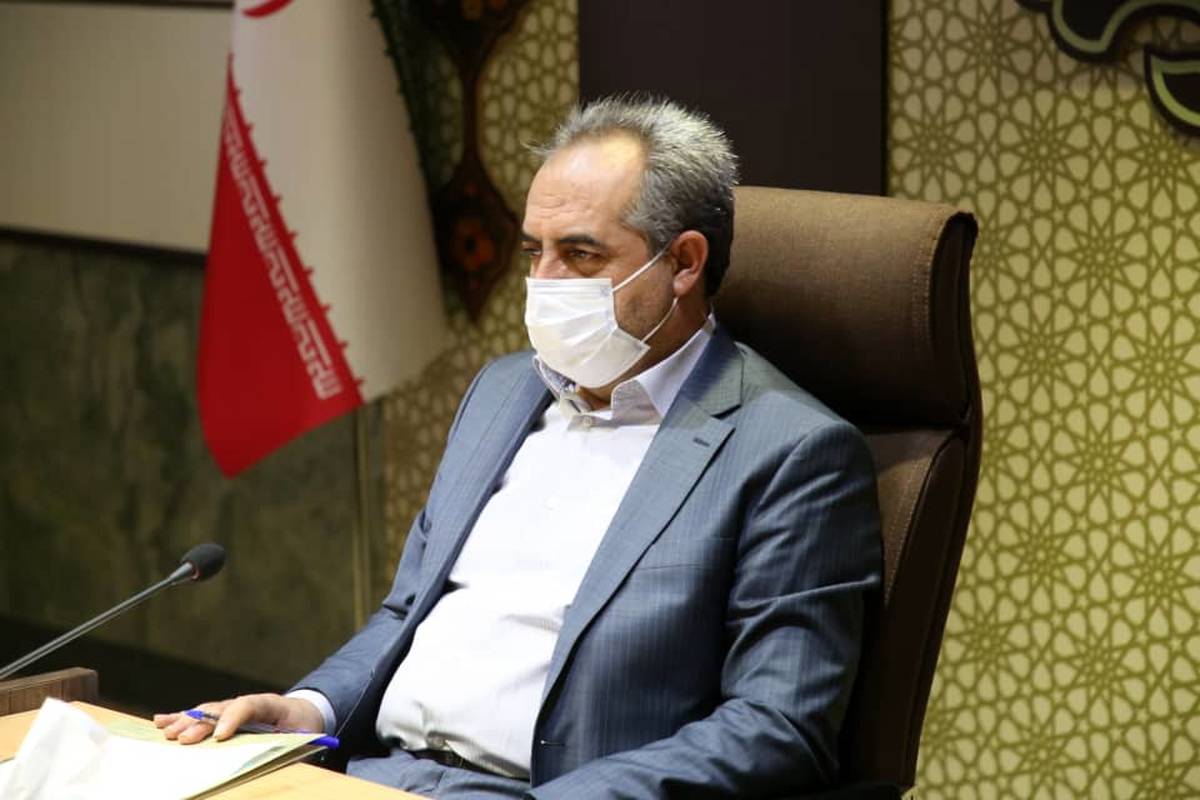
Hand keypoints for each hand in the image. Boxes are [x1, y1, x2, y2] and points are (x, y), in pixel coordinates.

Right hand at [153, 693, 324, 744]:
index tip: (219, 736)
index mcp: (271, 704)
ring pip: (205, 711)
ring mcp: (232, 707)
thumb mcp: (302, 737)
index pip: (249, 705)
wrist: (304, 713)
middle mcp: (247, 703)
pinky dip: (180, 718)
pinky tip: (160, 722)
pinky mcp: (222, 715)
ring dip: (185, 721)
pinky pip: (199, 715)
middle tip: (183, 739)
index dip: (232, 719)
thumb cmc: (302, 727)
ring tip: (168, 733)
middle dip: (201, 724)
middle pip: (220, 709)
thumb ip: (286, 745)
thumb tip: (273, 757)